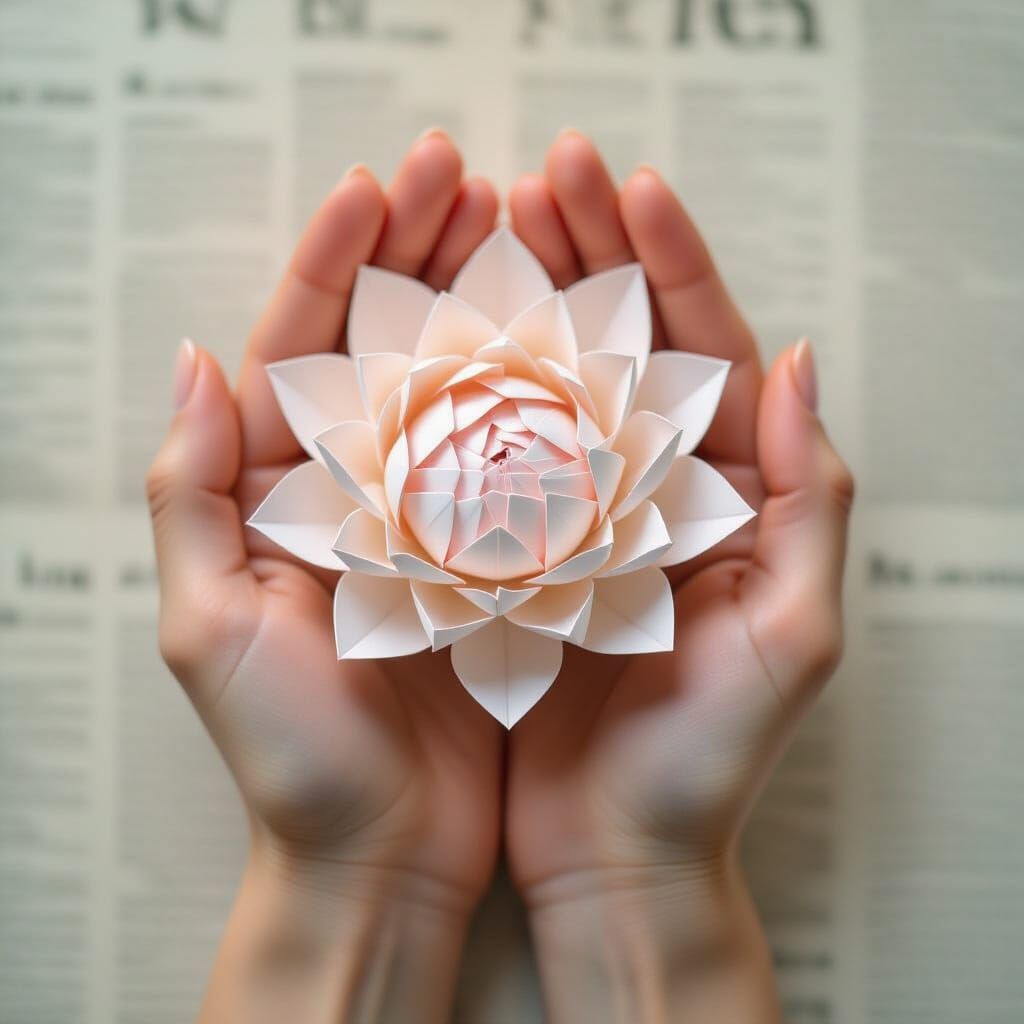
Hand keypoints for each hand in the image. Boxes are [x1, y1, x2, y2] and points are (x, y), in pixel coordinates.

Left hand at [146, 132, 502, 1022]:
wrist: (383, 851)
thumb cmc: (292, 755)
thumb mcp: (210, 629)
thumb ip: (190, 494)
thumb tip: (196, 361)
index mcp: (282, 490)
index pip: (307, 341)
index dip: (340, 253)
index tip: (387, 182)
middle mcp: (359, 491)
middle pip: (389, 342)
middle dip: (422, 249)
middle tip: (470, 173)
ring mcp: (432, 519)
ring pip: (463, 385)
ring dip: (489, 303)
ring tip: (528, 227)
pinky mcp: (493, 560)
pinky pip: (519, 461)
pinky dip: (542, 398)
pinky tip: (573, 345)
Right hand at [504, 132, 853, 1020]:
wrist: (618, 847)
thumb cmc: (710, 756)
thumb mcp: (795, 632)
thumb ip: (811, 496)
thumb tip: (795, 359)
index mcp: (723, 491)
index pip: (701, 348)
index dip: (668, 259)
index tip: (625, 183)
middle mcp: (648, 488)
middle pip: (620, 345)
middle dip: (588, 250)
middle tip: (540, 173)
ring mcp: (576, 514)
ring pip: (547, 386)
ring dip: (520, 302)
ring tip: (483, 225)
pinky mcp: (514, 553)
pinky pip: (489, 459)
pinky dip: (468, 396)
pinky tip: (436, 340)